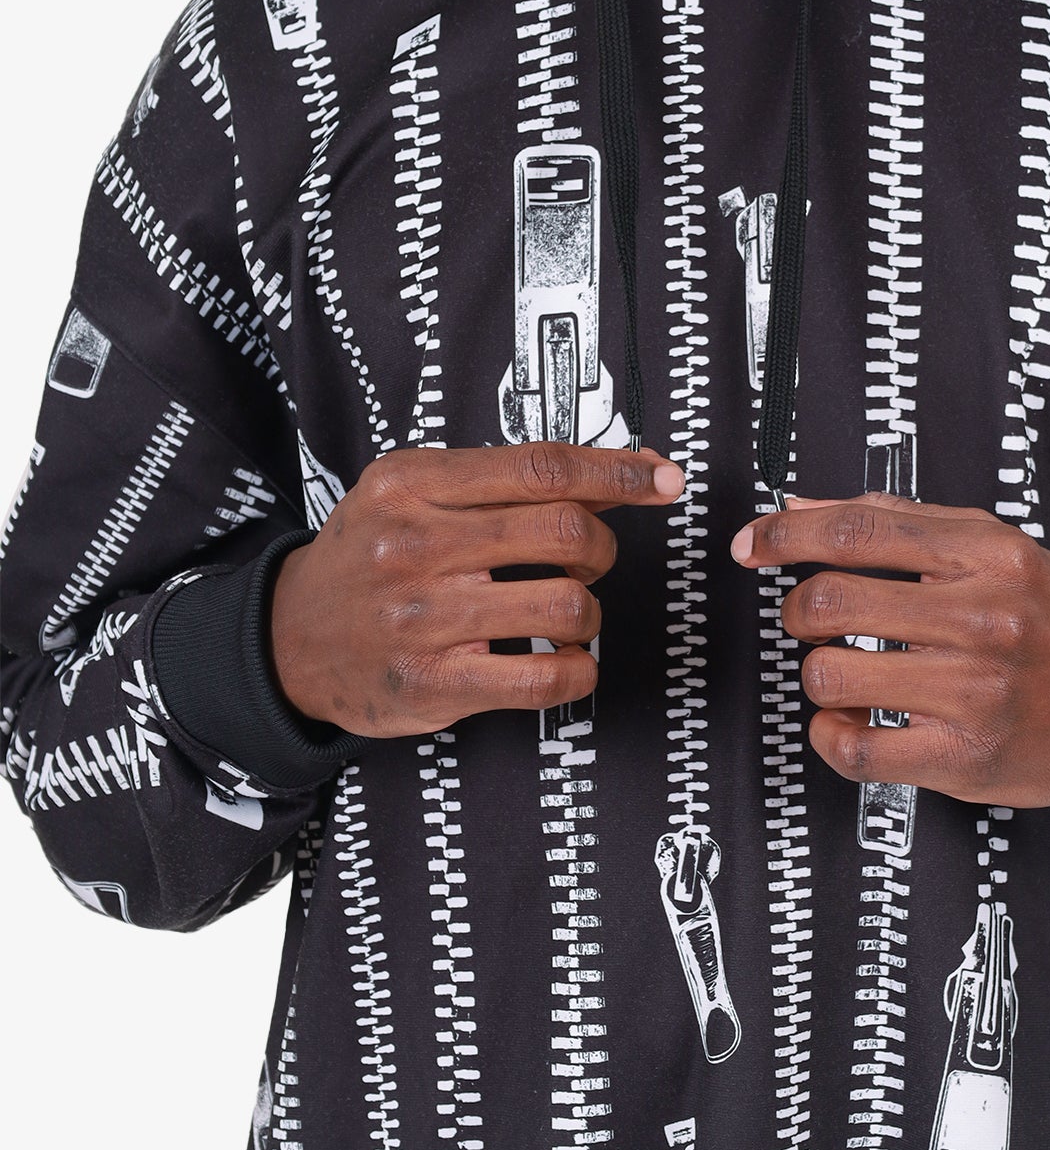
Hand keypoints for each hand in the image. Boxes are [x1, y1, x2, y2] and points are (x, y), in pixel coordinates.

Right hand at [272, 443, 683, 737]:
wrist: (288, 640)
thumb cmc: (367, 560)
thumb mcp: (409, 493)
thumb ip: (499, 482)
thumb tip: (618, 473)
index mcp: (412, 484)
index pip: (541, 466)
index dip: (617, 473)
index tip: (661, 480)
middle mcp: (415, 545)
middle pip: (566, 530)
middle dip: (603, 547)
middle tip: (589, 559)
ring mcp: (424, 619)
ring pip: (568, 604)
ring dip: (589, 612)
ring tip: (566, 614)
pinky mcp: (434, 684)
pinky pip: (546, 678)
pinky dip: (578, 671)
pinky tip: (564, 662)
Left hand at [731, 494, 1049, 808]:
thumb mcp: (999, 550)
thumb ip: (902, 523)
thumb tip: (805, 506)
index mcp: (989, 555)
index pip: (858, 530)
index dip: (786, 534)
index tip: (752, 544)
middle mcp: (983, 619)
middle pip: (829, 601)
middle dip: (799, 610)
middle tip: (814, 619)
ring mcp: (973, 692)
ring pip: (830, 675)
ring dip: (818, 674)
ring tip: (846, 671)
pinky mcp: (963, 758)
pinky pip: (854, 748)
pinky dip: (831, 736)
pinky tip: (850, 721)